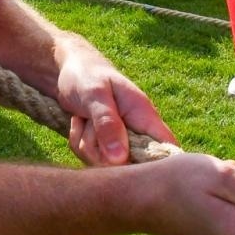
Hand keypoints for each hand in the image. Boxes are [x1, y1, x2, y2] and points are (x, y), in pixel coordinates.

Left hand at [58, 61, 175, 165]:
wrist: (66, 69)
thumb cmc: (86, 76)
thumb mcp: (95, 95)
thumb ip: (108, 124)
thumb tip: (119, 158)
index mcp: (144, 116)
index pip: (167, 148)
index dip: (158, 164)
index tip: (129, 162)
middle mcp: (136, 132)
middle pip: (130, 165)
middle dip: (103, 152)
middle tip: (90, 125)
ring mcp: (119, 141)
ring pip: (105, 164)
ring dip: (87, 143)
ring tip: (85, 118)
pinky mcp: (103, 146)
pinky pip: (90, 159)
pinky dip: (78, 142)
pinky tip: (78, 123)